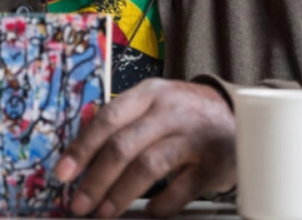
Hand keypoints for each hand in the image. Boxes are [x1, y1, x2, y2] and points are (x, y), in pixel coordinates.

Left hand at [53, 78, 235, 217]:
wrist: (239, 116)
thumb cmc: (184, 114)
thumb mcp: (155, 104)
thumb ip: (124, 123)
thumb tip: (79, 158)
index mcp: (150, 93)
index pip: (108, 118)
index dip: (82, 148)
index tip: (62, 173)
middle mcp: (171, 110)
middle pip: (125, 145)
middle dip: (96, 179)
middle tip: (79, 203)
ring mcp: (194, 136)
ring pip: (149, 165)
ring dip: (121, 194)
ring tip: (104, 212)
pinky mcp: (213, 162)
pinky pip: (181, 188)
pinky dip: (162, 204)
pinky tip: (151, 211)